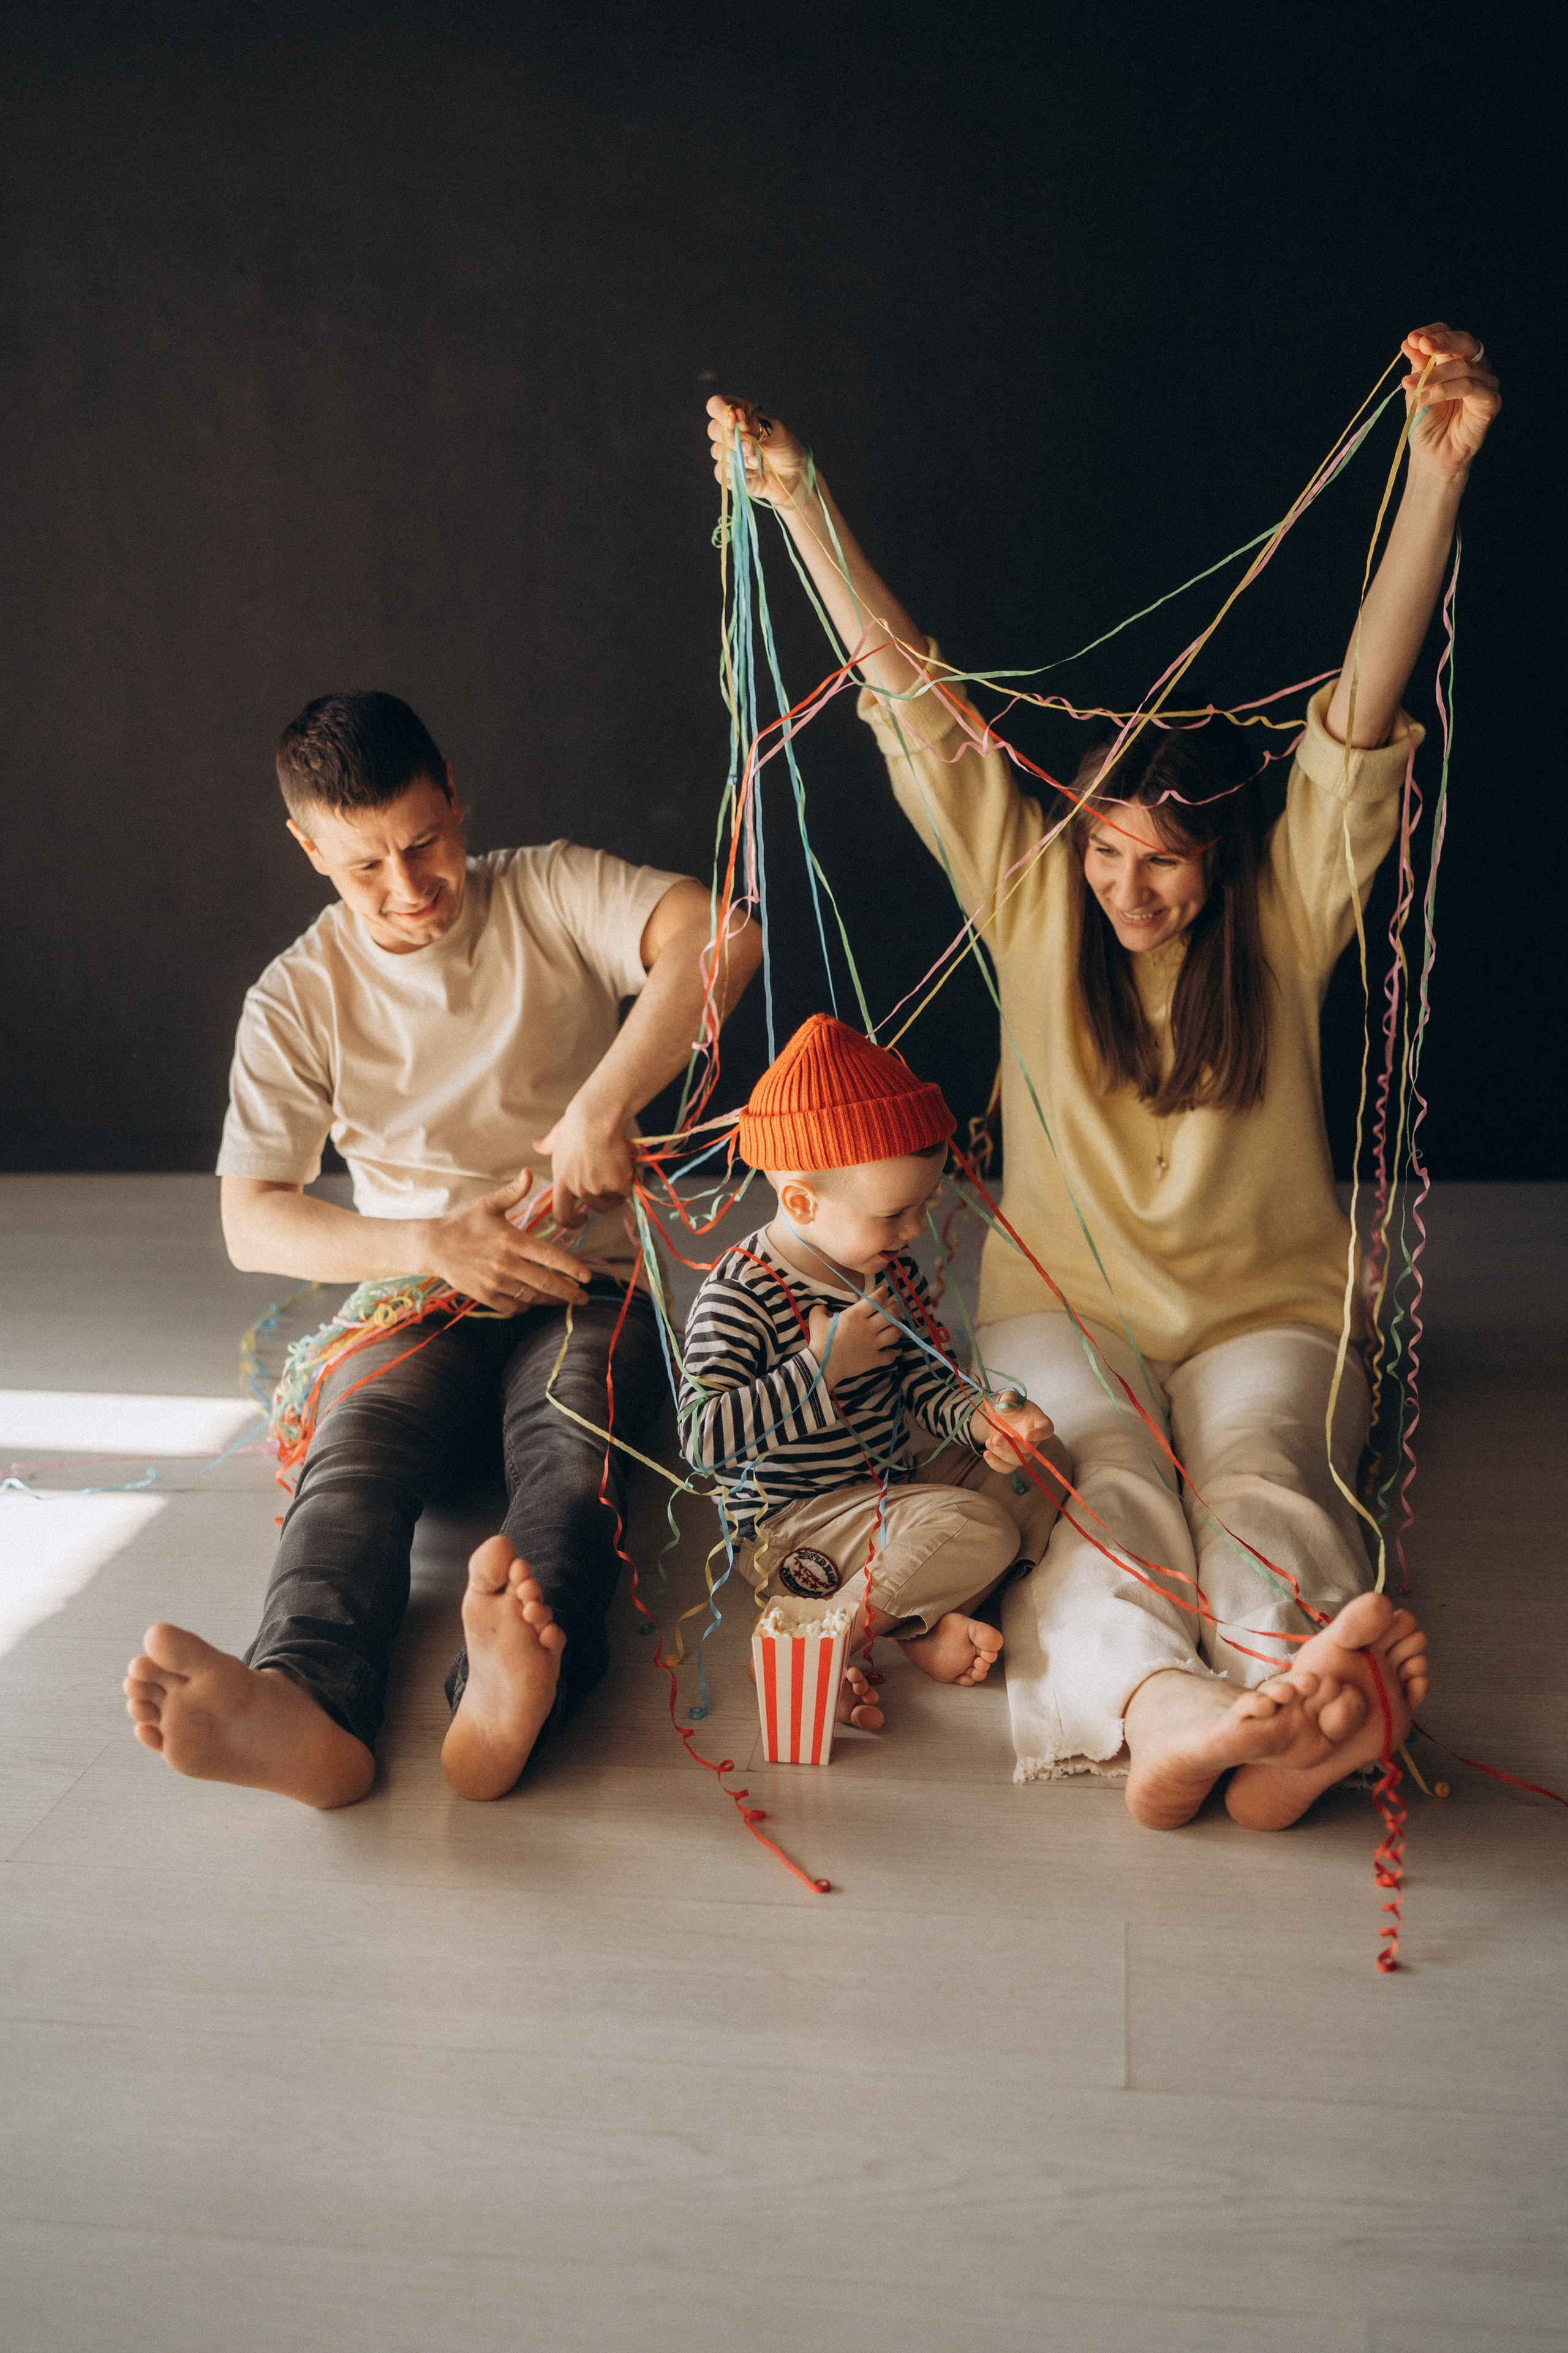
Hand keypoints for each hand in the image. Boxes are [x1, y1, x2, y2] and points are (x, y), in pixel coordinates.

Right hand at [422, 1171, 588, 1313]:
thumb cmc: (462, 1222)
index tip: (587, 1277)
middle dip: (568, 1293)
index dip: (571, 1268)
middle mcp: (506, 1263)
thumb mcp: (487, 1204)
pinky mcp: (484, 1295)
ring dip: (549, 1300)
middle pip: (545, 1283)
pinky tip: (532, 1302)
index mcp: (511, 1240)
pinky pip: (511, 1307)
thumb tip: (529, 1171)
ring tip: (563, 1301)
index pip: (550, 1256)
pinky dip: (524, 1306)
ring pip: (531, 1297)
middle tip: (583, 1299)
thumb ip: (512, 1192)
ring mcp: (495, 1282)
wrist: (432, 1245)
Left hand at [533, 1103, 634, 1230]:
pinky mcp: (616, 1184)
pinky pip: (624, 1192)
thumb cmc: (576, 1123)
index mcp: (562, 1180)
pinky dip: (627, 1183)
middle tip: (608, 1176)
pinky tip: (625, 1166)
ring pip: (610, 1200)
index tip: (582, 1217)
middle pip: (592, 1205)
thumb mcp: (556, 1136)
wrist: (596, 1117)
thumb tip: (536, 1144)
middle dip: (602, 1196)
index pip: (561, 1215)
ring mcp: (597, 1187)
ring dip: (615, 1190)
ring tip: (616, 1167)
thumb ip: (547, 1145)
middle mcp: (577, 1188)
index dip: (572, 1222)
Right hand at [706, 394, 812, 510]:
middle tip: (751, 449)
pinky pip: (721, 473)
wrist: (794, 476)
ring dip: (739, 458)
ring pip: (717, 452)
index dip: (721, 411)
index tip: (734, 421)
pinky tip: (753, 474)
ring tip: (758, 463)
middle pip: (714, 429)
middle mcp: (731, 432)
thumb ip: (757, 426)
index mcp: (740, 414)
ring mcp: (728, 453)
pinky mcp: (729, 474)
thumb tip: (740, 423)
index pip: (716, 405)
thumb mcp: (777, 432)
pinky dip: (737, 474)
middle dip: (732, 440)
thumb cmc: (787, 449)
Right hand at [807, 1289, 899, 1390]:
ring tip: (893, 1327)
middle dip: (896, 1307)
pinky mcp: (874, 1360)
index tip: (884, 1291)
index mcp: (856, 1315)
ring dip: (896, 1329)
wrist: (821, 1365)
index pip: (876, 1299)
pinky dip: (890, 1353)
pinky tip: (886, 1351)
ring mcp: (873, 1344)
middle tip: (894, 1306)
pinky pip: (890, 1356)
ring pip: (895, 1333)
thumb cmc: (820, 1341)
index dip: (883, 1292)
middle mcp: (868, 1327)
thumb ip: (820, 1309)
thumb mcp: (816, 1319)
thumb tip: (823, 1308)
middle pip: (891, 1313)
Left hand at [974, 1391, 1054, 1475]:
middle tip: (995, 1439)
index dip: (1040, 1434)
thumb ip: (1008, 1397)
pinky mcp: (1011, 1459)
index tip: (1027, 1435)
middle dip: (1011, 1446)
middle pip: (1029, 1448)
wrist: (999, 1417)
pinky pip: (1007, 1468)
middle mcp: (1034, 1438)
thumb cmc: (1009, 1405)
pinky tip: (987, 1454)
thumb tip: (1006, 1403)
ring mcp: (1023, 1451)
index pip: (1046, 1429)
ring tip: (988, 1442)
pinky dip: (996, 1464)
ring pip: (1019, 1460)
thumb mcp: (1008, 1397)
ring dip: (1002, 1454)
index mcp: (1038, 1421)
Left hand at [1400, 324, 1499, 482]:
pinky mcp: (1490, 402)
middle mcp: (1476, 367)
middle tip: (1421, 344)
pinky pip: (1469, 387)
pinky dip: (1444, 390)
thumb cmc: (1426, 421)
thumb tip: (1409, 341)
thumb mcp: (1417, 388)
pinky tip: (1425, 398)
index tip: (1413, 338)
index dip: (1434, 332)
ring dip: (1434, 374)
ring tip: (1411, 386)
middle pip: (1466, 342)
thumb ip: (1417, 365)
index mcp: (1457, 359)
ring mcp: (1486, 383)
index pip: (1450, 335)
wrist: (1431, 454)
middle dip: (1442, 341)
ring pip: (1464, 366)